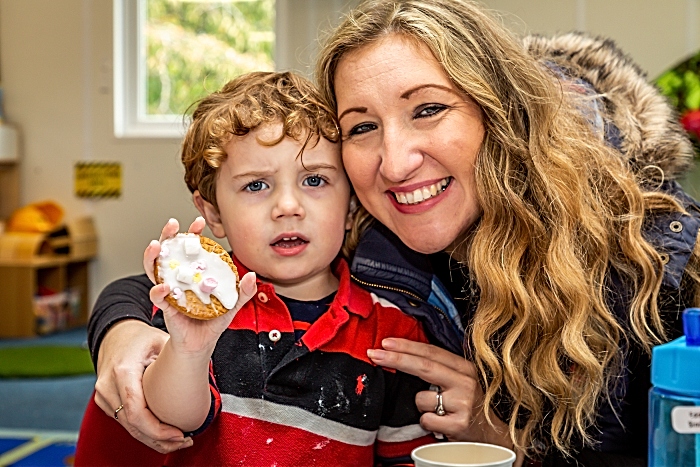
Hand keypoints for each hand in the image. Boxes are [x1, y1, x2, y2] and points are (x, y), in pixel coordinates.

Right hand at [94, 319, 192, 452]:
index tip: (179, 434)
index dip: (157, 429)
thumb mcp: (161, 339)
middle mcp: (108, 386)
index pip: (136, 411)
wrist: (115, 334)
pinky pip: (124, 422)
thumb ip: (179, 353)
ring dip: (152, 439)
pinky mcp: (105, 402)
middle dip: (159, 439)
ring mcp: (104, 396)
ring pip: (128, 428)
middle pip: (132, 425)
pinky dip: (143, 432)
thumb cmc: (140, 337)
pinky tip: (163, 435)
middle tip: (185, 441)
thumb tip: (203, 368)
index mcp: (123, 371)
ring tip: (178, 441)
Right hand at [145, 216, 256, 353]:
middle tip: (173, 225)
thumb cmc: (214, 320)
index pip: (190, 247)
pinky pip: (157, 296)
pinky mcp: (165, 307)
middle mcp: (178, 277)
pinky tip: (164, 286)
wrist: (202, 343)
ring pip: (155, 269)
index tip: (199, 222)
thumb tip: (252, 276)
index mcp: (193, 272)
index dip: (193, 233)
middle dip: (168, 235)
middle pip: (169, 251)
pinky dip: (158, 290)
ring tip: (157, 245)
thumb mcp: (232, 304)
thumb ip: (243, 291)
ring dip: (153, 256)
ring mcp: (169, 290)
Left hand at [367, 338, 512, 446]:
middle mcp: (465, 382)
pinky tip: (442, 423)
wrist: (494, 436)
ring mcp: (463, 403)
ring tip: (438, 410)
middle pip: (424, 366)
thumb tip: (403, 354)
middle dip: (395, 358)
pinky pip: (426, 419)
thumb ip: (439, 368)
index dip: (406, 346)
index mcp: (464, 367)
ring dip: (420, 405)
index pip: (431, 352)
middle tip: (373, 353)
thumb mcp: (460, 381)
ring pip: (421, 398)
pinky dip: (428, 422)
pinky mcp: (459, 424)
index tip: (385, 342)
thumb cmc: (469, 405)